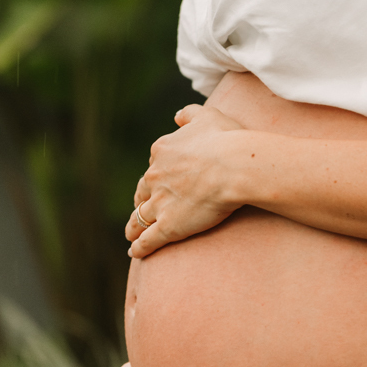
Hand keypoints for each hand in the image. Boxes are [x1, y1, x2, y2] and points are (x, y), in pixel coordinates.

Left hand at [126, 104, 242, 258]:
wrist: (234, 166)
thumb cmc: (226, 139)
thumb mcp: (207, 116)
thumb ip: (189, 114)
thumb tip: (177, 116)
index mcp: (162, 151)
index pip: (154, 164)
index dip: (158, 173)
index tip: (161, 180)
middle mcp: (155, 177)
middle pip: (143, 191)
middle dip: (141, 198)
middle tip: (142, 207)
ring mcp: (159, 202)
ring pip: (140, 217)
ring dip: (134, 226)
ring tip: (131, 234)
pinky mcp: (168, 226)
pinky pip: (148, 240)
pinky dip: (139, 247)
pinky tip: (135, 252)